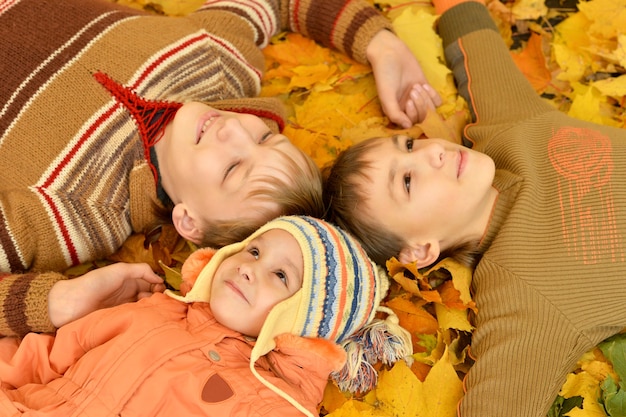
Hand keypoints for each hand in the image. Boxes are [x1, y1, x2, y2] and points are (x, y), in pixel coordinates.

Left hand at [48, 263, 165, 327]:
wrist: (71, 304)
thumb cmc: (95, 283)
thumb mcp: (120, 269)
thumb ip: (141, 270)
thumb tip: (160, 278)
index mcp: (130, 281)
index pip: (152, 284)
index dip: (159, 287)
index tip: (163, 291)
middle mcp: (130, 295)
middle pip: (151, 297)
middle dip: (158, 299)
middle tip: (161, 303)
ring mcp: (125, 309)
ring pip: (145, 309)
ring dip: (151, 309)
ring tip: (153, 311)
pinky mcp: (119, 321)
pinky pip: (135, 320)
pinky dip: (142, 319)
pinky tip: (145, 319)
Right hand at [366, 30, 441, 127]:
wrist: (391, 53)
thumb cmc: (385, 74)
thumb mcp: (386, 95)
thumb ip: (394, 113)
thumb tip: (408, 126)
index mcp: (396, 112)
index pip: (411, 123)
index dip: (413, 115)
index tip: (407, 101)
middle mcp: (408, 109)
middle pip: (422, 118)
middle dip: (420, 105)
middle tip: (412, 90)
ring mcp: (418, 99)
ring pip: (431, 110)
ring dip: (426, 99)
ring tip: (416, 86)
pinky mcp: (426, 90)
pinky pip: (437, 101)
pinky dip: (433, 94)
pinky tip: (424, 84)